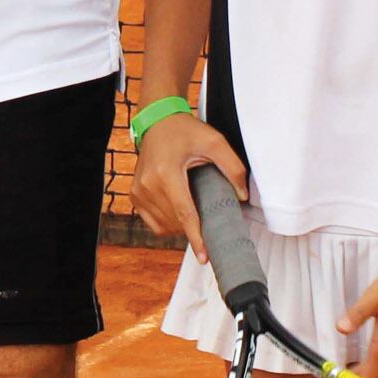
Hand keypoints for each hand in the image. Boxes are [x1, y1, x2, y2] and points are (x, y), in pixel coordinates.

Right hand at [131, 114, 247, 261]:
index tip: (204, 256)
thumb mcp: (214, 142)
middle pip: (175, 222)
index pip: (185, 214)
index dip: (196, 238)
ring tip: (193, 208)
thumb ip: (233, 167)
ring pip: (163, 226)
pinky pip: (153, 222)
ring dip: (181, 226)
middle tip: (209, 217)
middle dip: (194, 227)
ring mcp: (138, 191)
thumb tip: (242, 196)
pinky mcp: (135, 195)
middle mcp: (148, 185)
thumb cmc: (185, 130)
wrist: (157, 120)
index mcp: (166, 173)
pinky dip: (167, 223)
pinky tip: (179, 211)